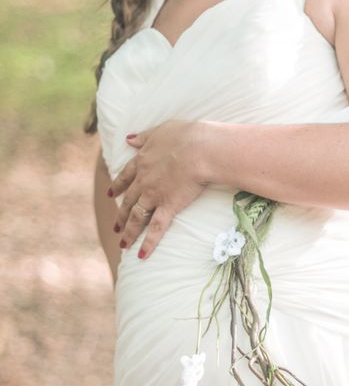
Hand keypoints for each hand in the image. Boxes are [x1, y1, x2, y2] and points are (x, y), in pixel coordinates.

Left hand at [108, 120, 212, 258]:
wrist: (199, 149)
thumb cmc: (185, 136)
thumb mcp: (161, 130)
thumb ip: (144, 137)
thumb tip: (128, 139)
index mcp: (142, 162)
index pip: (126, 176)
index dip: (118, 186)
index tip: (111, 193)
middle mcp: (144, 181)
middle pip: (128, 200)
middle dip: (120, 214)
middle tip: (115, 225)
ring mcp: (154, 195)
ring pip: (137, 217)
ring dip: (129, 231)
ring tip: (123, 243)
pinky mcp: (168, 206)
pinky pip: (156, 228)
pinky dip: (148, 243)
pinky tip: (141, 255)